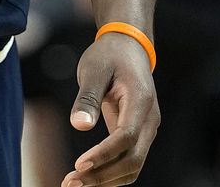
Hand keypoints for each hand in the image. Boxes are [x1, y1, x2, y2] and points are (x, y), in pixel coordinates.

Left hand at [61, 32, 159, 186]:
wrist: (128, 47)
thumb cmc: (110, 55)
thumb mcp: (93, 69)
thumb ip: (87, 97)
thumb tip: (79, 125)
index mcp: (141, 102)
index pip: (126, 137)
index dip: (104, 155)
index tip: (79, 165)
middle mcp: (149, 121)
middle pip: (133, 160)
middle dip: (103, 176)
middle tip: (70, 182)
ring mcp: (146, 130)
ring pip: (132, 166)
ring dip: (105, 179)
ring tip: (73, 183)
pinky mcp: (137, 134)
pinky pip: (128, 160)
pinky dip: (109, 173)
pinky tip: (86, 176)